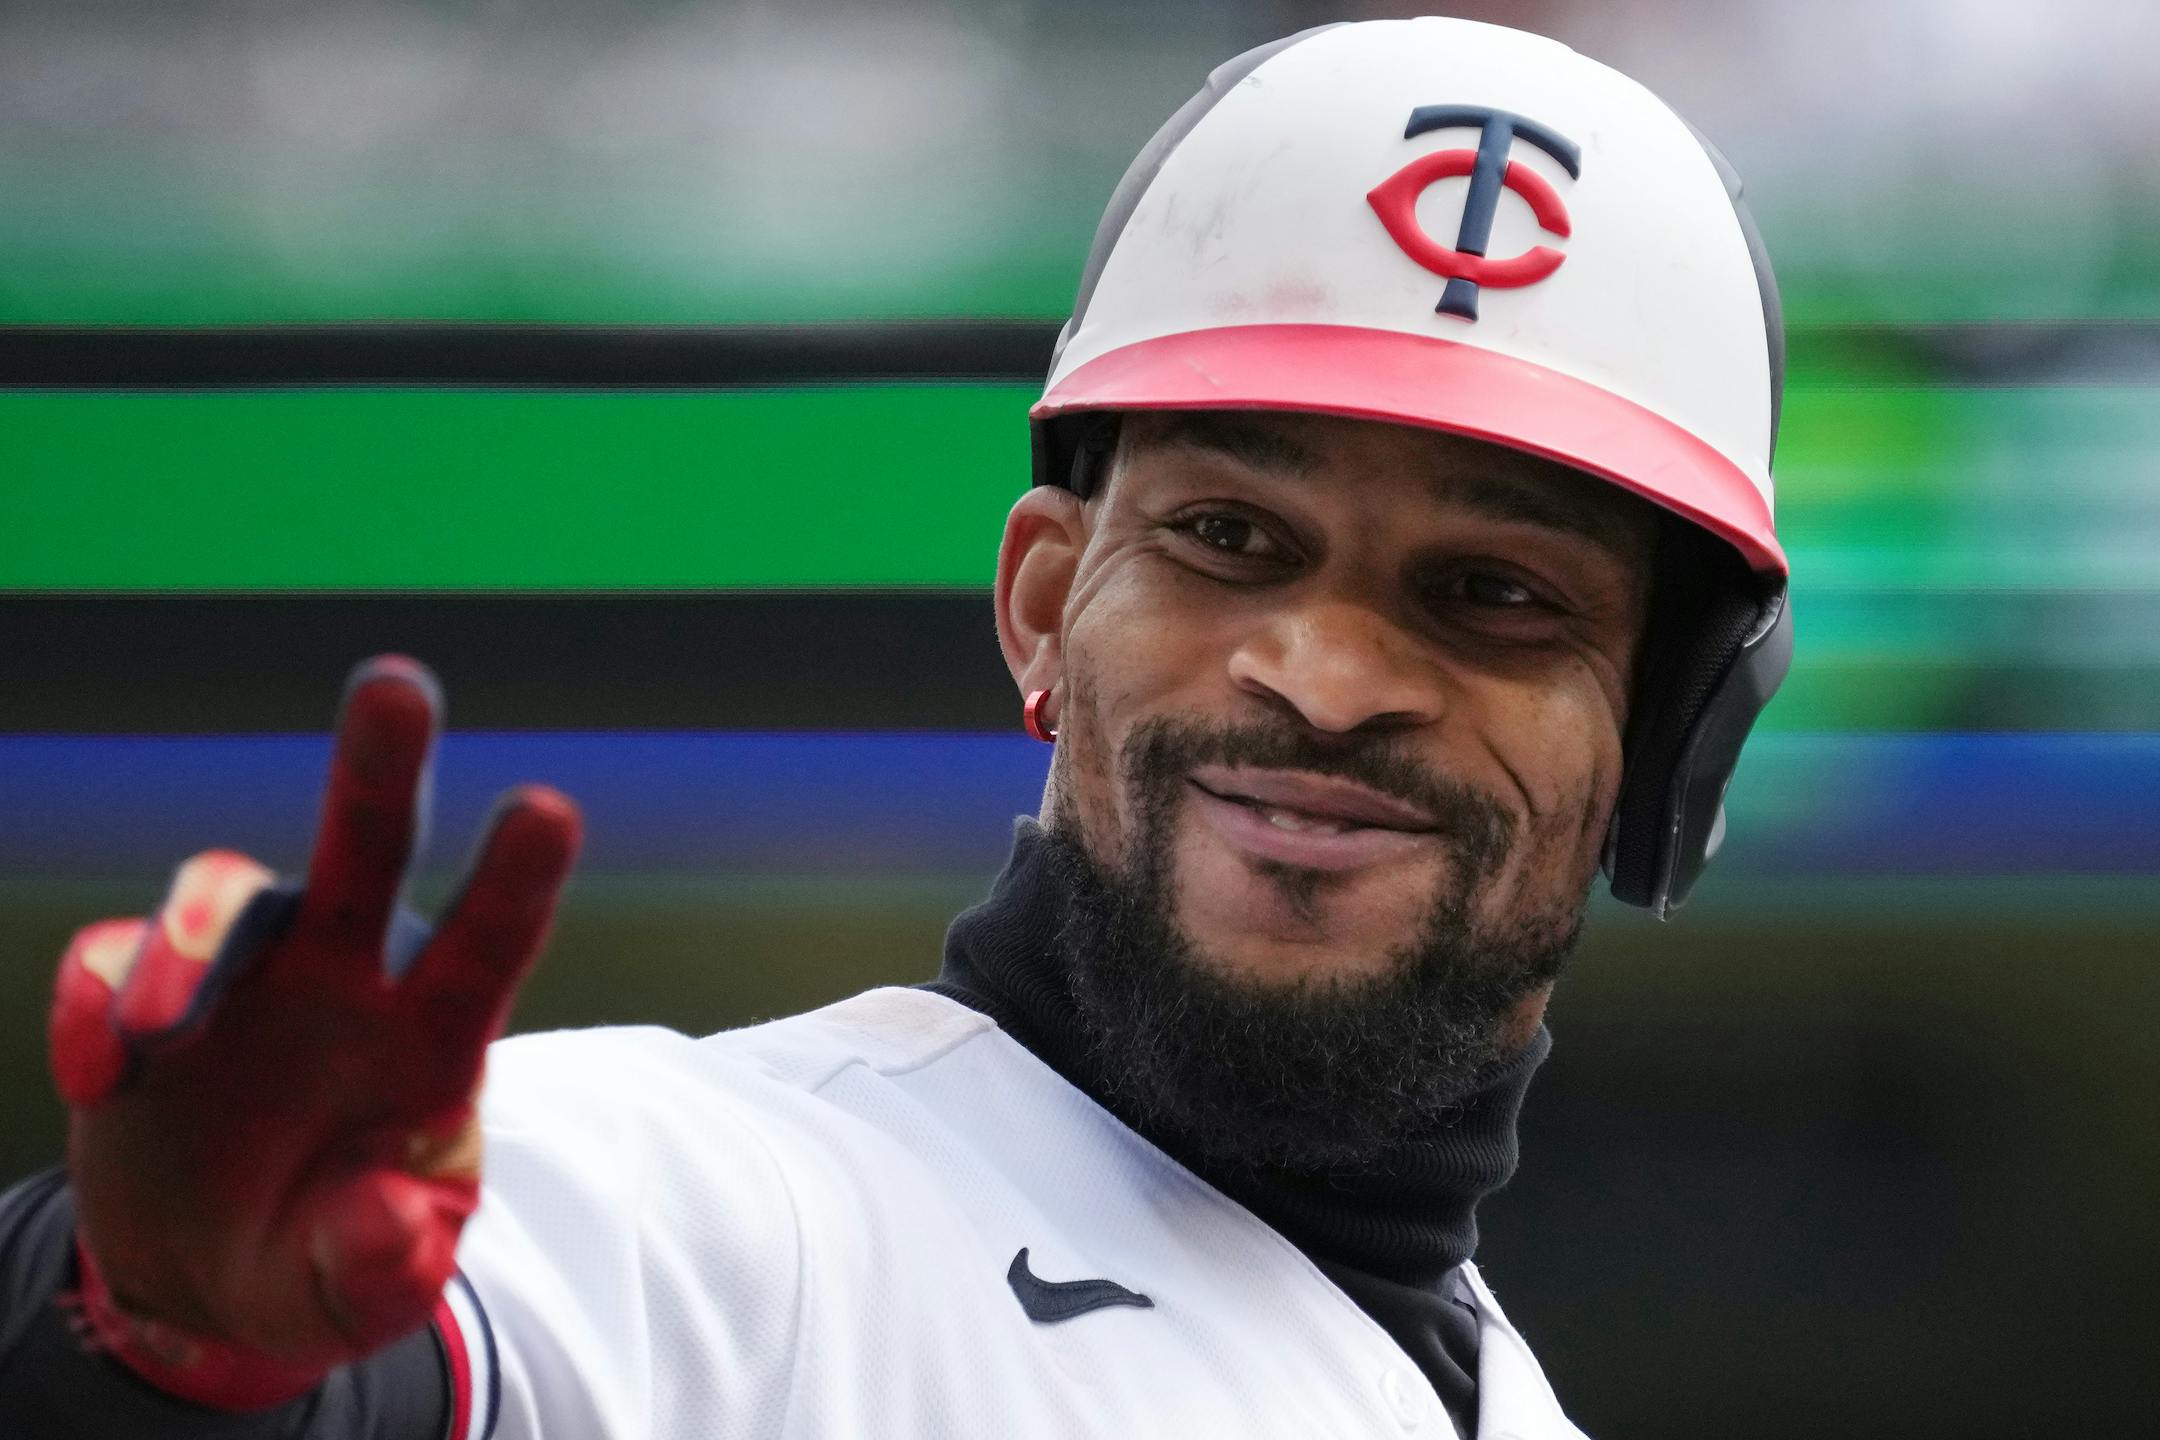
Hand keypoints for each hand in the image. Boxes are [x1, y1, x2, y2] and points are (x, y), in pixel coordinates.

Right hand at [47, 656, 580, 1408]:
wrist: (211, 1278)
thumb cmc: (329, 1259)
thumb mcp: (366, 1292)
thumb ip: (387, 1265)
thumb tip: (393, 1222)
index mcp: (434, 1036)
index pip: (488, 947)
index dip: (515, 881)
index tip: (547, 810)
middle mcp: (348, 978)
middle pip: (370, 848)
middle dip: (380, 763)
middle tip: (400, 684)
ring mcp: (245, 980)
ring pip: (229, 892)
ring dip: (192, 940)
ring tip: (157, 1035)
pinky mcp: (141, 1003)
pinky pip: (108, 962)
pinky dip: (92, 1005)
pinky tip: (100, 1080)